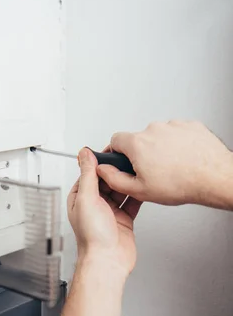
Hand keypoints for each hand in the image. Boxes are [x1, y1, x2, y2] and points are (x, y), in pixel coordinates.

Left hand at [67, 148, 140, 275]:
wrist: (108, 261)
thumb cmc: (92, 238)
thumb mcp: (87, 199)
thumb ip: (88, 175)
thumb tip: (85, 155)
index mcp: (80, 199)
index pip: (89, 174)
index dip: (100, 162)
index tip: (111, 151)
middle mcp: (94, 205)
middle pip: (106, 180)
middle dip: (116, 171)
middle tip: (127, 160)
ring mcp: (110, 212)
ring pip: (120, 190)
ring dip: (127, 181)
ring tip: (136, 170)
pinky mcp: (124, 219)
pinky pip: (131, 202)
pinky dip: (137, 194)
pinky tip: (142, 186)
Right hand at [98, 121, 232, 207]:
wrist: (213, 177)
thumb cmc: (181, 184)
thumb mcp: (139, 190)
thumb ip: (114, 179)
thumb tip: (103, 171)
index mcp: (137, 143)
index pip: (115, 140)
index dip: (115, 152)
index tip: (119, 159)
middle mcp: (154, 130)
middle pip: (138, 139)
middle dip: (140, 153)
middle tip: (149, 171)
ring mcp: (173, 126)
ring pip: (158, 136)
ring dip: (160, 149)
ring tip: (170, 167)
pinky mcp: (190, 125)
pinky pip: (177, 134)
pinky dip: (177, 145)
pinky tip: (182, 160)